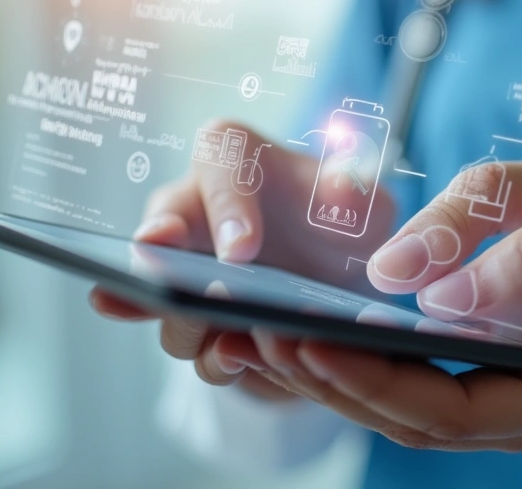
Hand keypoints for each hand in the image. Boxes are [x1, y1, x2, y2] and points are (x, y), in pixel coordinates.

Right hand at [91, 119, 395, 400]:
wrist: (334, 269)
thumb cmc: (337, 216)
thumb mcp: (360, 201)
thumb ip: (353, 190)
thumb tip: (342, 187)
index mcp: (230, 157)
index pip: (218, 166)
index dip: (226, 210)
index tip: (242, 251)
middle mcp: (190, 209)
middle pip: (161, 229)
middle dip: (167, 260)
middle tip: (190, 290)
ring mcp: (183, 270)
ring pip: (165, 298)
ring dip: (190, 320)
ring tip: (225, 343)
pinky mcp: (194, 319)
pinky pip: (188, 342)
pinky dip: (210, 355)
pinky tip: (234, 363)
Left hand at [250, 161, 521, 450]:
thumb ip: (508, 244)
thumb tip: (409, 280)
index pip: (454, 409)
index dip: (380, 381)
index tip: (314, 339)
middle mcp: (513, 416)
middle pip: (407, 420)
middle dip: (329, 381)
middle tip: (258, 332)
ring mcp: (481, 407)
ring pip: (390, 411)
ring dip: (318, 378)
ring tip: (251, 333)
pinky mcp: (454, 384)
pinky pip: (390, 387)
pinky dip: (335, 364)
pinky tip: (285, 332)